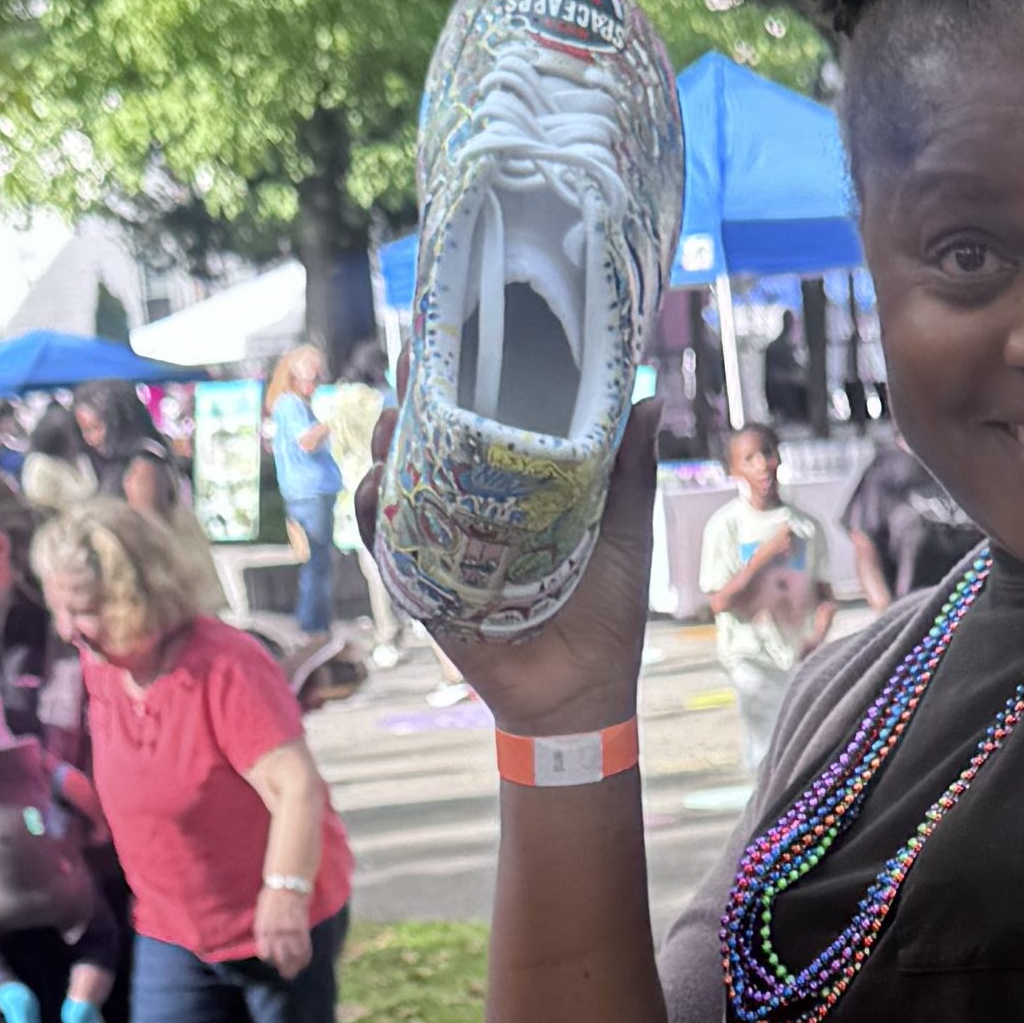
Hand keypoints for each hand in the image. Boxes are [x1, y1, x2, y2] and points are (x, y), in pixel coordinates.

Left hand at [255, 878, 313, 978]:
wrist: (287, 882)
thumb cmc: (272, 895)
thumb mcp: (261, 913)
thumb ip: (264, 929)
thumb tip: (267, 942)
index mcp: (262, 929)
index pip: (264, 953)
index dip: (270, 960)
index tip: (275, 963)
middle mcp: (273, 932)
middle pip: (279, 957)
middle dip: (284, 968)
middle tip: (288, 974)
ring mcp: (287, 931)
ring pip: (292, 955)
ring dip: (295, 965)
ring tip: (297, 971)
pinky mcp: (300, 927)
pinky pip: (304, 947)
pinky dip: (305, 956)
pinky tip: (305, 961)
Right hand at [358, 393, 657, 737]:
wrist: (585, 690)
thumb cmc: (609, 611)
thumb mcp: (625, 530)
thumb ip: (630, 470)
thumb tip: (649, 397)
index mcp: (517, 486)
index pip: (480, 419)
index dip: (459, 377)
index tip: (449, 333)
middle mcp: (472, 508)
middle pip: (427, 441)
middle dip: (409, 399)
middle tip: (409, 364)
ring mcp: (443, 545)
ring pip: (397, 483)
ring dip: (384, 447)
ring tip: (389, 419)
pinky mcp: (425, 587)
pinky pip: (385, 546)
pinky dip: (374, 515)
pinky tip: (375, 484)